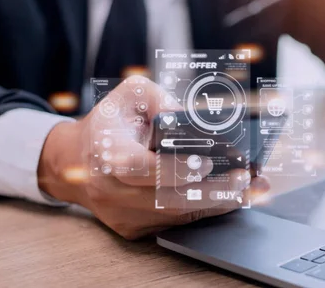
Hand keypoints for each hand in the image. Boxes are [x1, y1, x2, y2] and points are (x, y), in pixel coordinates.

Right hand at [38, 76, 268, 239]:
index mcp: (107, 155)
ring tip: (249, 189)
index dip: (175, 169)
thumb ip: (161, 99)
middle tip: (246, 179)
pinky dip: (203, 211)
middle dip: (213, 191)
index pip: (141, 169)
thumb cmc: (108, 124)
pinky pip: (174, 224)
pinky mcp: (132, 228)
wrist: (75, 161)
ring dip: (217, 204)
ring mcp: (122, 215)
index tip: (207, 163)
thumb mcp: (131, 96)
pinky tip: (228, 198)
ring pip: (176, 216)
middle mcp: (112, 191)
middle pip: (168, 200)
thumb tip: (191, 118)